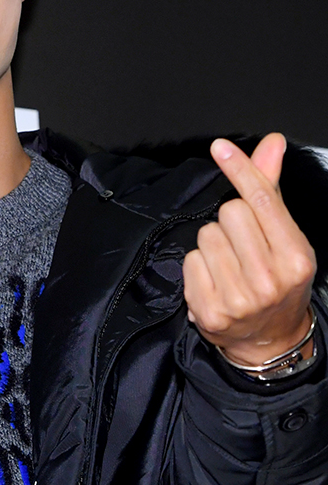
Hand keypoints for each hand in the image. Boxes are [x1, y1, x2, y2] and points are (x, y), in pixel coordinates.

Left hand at [183, 133, 316, 365]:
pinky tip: (215, 281)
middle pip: (229, 213)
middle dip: (231, 222)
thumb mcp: (285, 238)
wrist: (270, 340)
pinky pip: (190, 261)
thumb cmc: (278, 280)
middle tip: (242, 245)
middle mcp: (270, 280)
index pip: (262, 201)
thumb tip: (271, 143)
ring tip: (230, 265)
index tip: (221, 147)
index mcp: (295, 257)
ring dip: (213, 244)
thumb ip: (271, 189)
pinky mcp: (211, 312)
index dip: (240, 170)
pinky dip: (198, 267)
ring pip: (206, 235)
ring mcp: (239, 299)